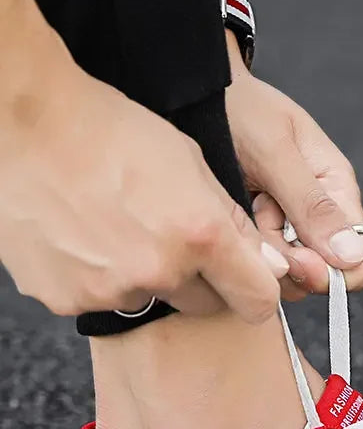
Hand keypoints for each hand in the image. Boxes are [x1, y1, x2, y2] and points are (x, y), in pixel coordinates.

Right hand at [0, 60, 288, 320]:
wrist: (25, 123)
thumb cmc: (111, 132)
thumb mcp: (193, 165)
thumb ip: (235, 224)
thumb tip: (271, 267)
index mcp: (200, 235)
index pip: (258, 300)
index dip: (259, 291)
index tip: (251, 283)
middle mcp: (159, 270)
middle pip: (207, 305)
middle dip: (203, 281)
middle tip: (174, 239)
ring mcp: (110, 289)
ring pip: (152, 300)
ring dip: (147, 276)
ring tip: (118, 228)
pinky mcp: (67, 299)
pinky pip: (102, 301)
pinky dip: (101, 278)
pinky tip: (86, 238)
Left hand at [225, 41, 362, 299]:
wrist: (193, 91)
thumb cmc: (237, 106)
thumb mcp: (276, 152)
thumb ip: (312, 205)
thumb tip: (353, 255)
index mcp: (337, 191)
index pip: (358, 262)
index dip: (332, 274)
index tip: (297, 260)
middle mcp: (318, 214)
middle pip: (321, 274)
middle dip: (290, 263)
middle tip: (258, 228)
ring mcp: (287, 225)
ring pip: (289, 273)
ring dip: (264, 254)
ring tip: (244, 213)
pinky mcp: (257, 232)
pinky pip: (261, 262)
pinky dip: (245, 249)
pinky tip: (232, 218)